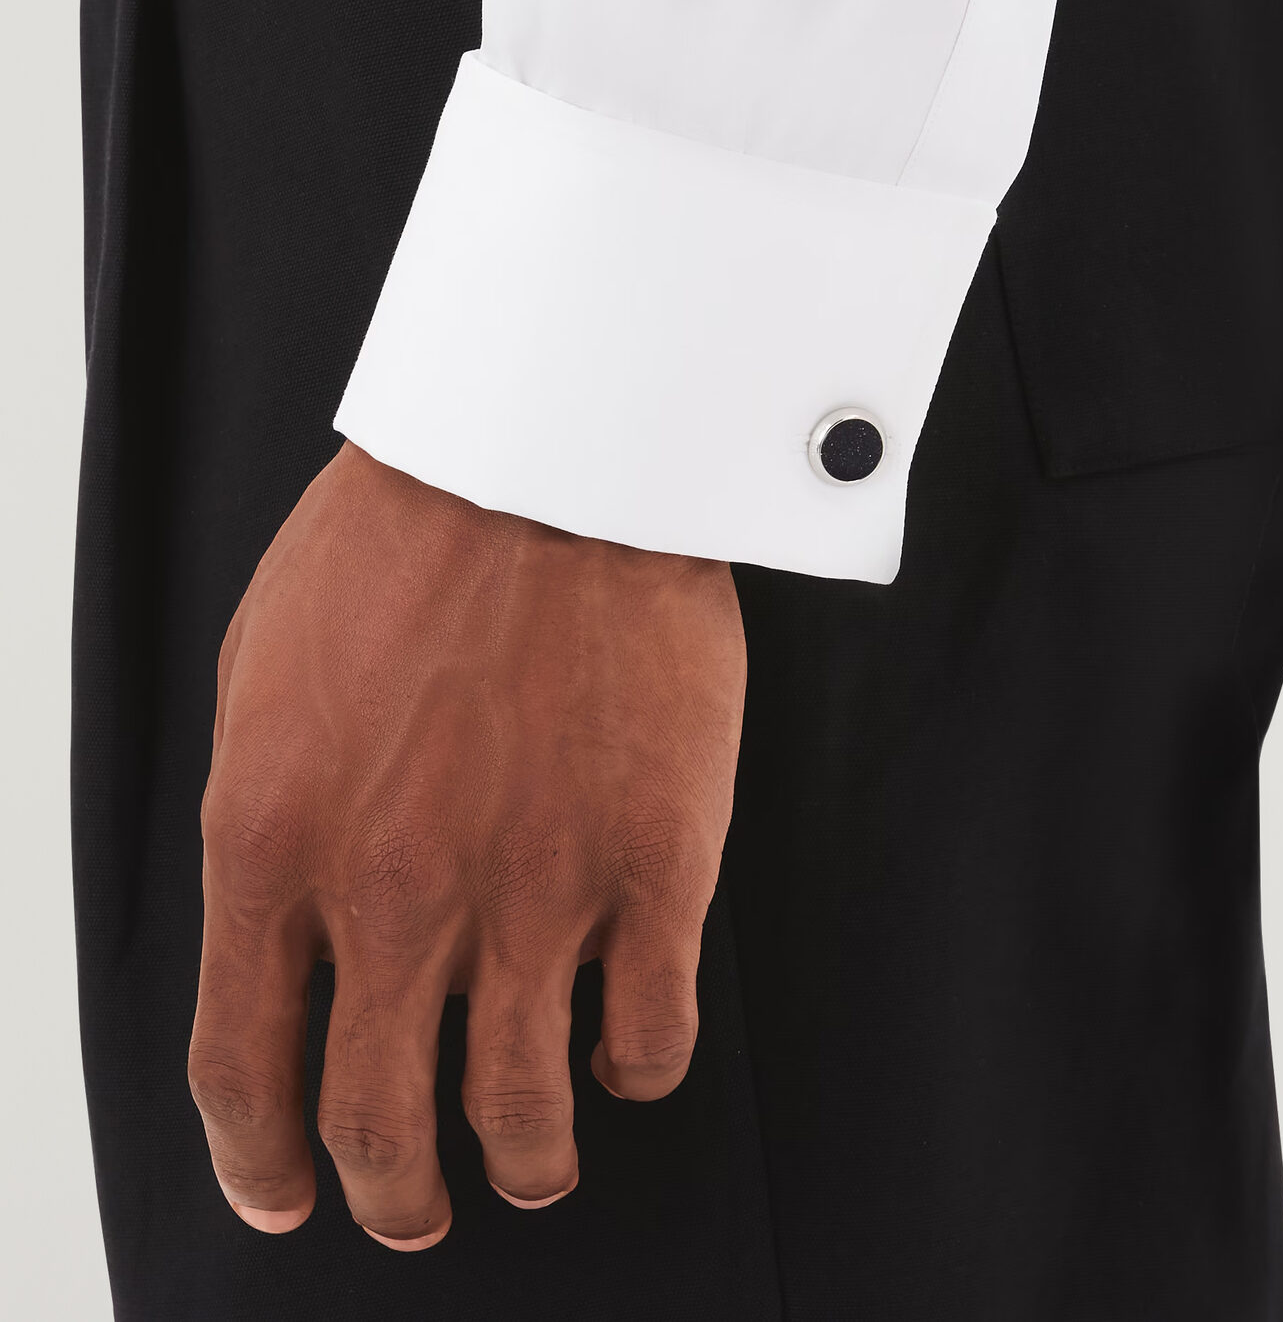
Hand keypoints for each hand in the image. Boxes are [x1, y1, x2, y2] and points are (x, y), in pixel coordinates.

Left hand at [187, 442, 745, 1247]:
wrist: (551, 458)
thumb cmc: (402, 538)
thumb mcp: (262, 668)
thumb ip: (263, 814)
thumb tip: (282, 918)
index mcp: (275, 846)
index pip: (245, 1069)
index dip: (261, 1163)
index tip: (285, 1196)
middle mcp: (394, 897)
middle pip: (380, 1123)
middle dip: (394, 1194)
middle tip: (414, 1207)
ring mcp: (532, 892)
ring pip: (522, 1109)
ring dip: (526, 1162)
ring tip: (537, 1165)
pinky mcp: (653, 868)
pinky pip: (648, 1036)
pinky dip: (635, 1072)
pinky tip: (628, 1057)